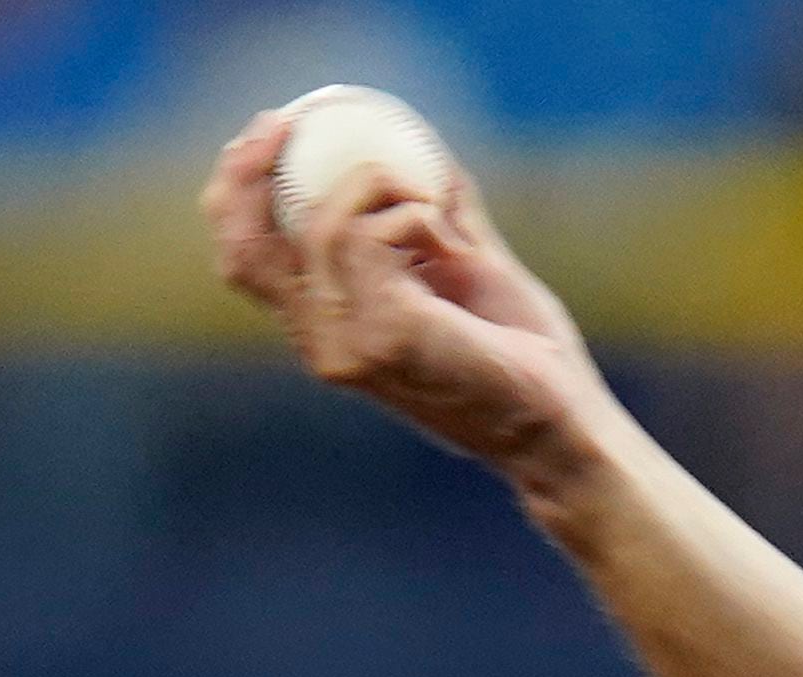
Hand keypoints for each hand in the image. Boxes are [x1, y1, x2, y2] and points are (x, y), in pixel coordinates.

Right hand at [202, 108, 610, 485]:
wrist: (566, 427)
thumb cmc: (529, 361)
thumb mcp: (474, 273)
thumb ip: (445, 223)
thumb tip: (429, 160)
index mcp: (328, 329)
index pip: (245, 258)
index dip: (237, 189)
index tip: (274, 130)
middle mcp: (322, 342)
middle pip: (241, 246)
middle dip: (249, 170)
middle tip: (287, 123)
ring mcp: (346, 345)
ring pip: (318, 227)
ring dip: (376, 186)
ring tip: (435, 207)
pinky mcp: (383, 336)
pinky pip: (367, 237)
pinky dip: (410, 213)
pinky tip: (451, 240)